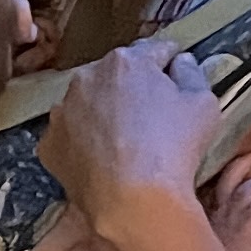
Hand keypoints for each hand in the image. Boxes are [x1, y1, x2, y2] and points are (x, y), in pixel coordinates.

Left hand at [36, 39, 222, 227]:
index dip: (170, 61)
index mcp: (125, 61)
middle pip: (115, 76)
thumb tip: (181, 62)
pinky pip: (70, 136)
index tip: (176, 71)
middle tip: (150, 114)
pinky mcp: (48, 144)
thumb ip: (192, 74)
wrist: (131, 199)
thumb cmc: (173, 147)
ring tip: (123, 140)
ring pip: (87, 104)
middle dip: (133, 88)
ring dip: (103, 113)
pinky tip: (101, 160)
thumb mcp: (202, 104)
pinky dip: (83, 143)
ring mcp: (62, 111)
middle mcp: (86, 78)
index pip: (154, 51)